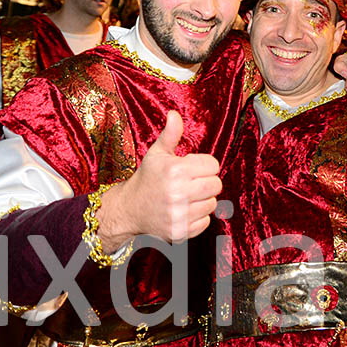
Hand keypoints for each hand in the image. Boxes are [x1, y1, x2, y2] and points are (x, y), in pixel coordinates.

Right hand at [97, 111, 220, 247]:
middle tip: (190, 182)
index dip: (203, 165)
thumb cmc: (147, 178)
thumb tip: (174, 114)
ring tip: (186, 197)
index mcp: (175, 170)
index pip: (213, 166)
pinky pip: (205, 221)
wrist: (129, 209)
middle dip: (205, 182)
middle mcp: (178, 193)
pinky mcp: (180, 232)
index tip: (191, 168)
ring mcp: (179, 215)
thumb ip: (170, 134)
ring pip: (212, 204)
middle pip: (216, 185)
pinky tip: (183, 211)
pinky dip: (198, 217)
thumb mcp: (157, 153)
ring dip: (202, 200)